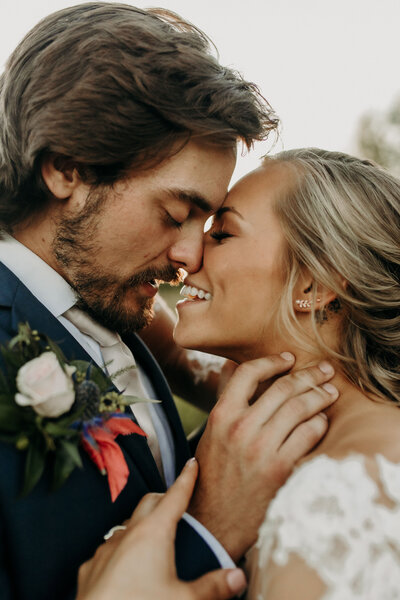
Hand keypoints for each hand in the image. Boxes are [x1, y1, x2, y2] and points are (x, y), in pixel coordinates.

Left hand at [77, 458, 246, 599]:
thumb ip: (213, 587)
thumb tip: (238, 577)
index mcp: (153, 534)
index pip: (175, 496)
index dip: (186, 479)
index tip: (191, 464)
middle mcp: (127, 534)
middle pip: (149, 503)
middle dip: (164, 498)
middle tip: (178, 502)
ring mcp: (105, 550)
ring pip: (127, 526)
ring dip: (142, 525)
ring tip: (156, 539)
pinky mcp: (91, 568)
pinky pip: (110, 549)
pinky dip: (124, 549)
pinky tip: (130, 567)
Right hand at [189, 354, 337, 560]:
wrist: (214, 520)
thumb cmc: (213, 472)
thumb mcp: (212, 431)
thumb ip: (225, 398)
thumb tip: (233, 366)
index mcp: (221, 415)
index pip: (249, 373)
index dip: (273, 361)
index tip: (289, 358)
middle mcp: (241, 429)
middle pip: (283, 388)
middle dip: (309, 375)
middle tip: (324, 370)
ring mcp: (261, 449)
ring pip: (300, 408)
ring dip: (320, 396)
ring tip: (330, 391)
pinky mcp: (280, 470)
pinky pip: (308, 435)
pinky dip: (320, 423)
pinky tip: (323, 420)